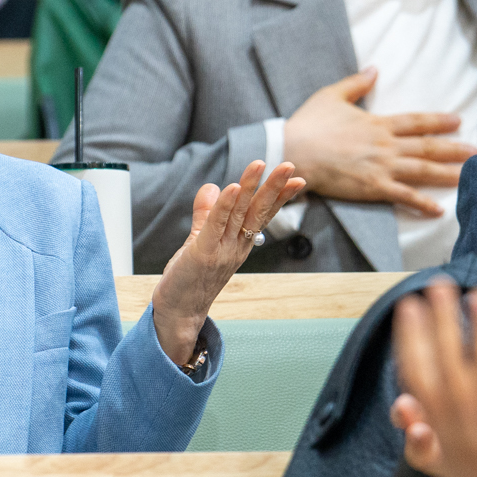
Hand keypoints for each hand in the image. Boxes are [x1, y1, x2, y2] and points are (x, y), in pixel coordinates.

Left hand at [148, 161, 305, 365]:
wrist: (179, 312)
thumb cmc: (190, 278)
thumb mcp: (201, 240)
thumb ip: (206, 213)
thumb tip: (213, 187)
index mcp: (239, 242)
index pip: (262, 214)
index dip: (279, 196)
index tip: (297, 179)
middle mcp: (236, 245)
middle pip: (258, 211)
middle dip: (274, 187)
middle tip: (289, 166)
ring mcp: (221, 250)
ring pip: (239, 214)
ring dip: (250, 188)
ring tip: (260, 165)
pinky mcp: (203, 253)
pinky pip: (215, 226)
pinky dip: (224, 206)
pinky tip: (233, 188)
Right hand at [281, 68, 476, 217]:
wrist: (294, 151)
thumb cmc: (309, 124)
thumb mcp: (332, 95)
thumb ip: (357, 83)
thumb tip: (375, 69)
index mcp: (378, 123)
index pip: (416, 122)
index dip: (439, 121)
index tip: (458, 120)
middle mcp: (386, 145)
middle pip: (427, 147)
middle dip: (454, 149)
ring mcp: (381, 167)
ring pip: (422, 170)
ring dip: (448, 173)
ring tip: (470, 175)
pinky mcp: (372, 187)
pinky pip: (403, 196)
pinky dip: (422, 203)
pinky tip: (439, 209)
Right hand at [387, 283, 476, 476]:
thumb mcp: (444, 469)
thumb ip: (421, 436)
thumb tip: (403, 405)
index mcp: (442, 436)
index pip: (418, 380)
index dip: (411, 342)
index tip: (409, 307)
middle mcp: (467, 433)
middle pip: (449, 370)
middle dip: (442, 325)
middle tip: (440, 285)